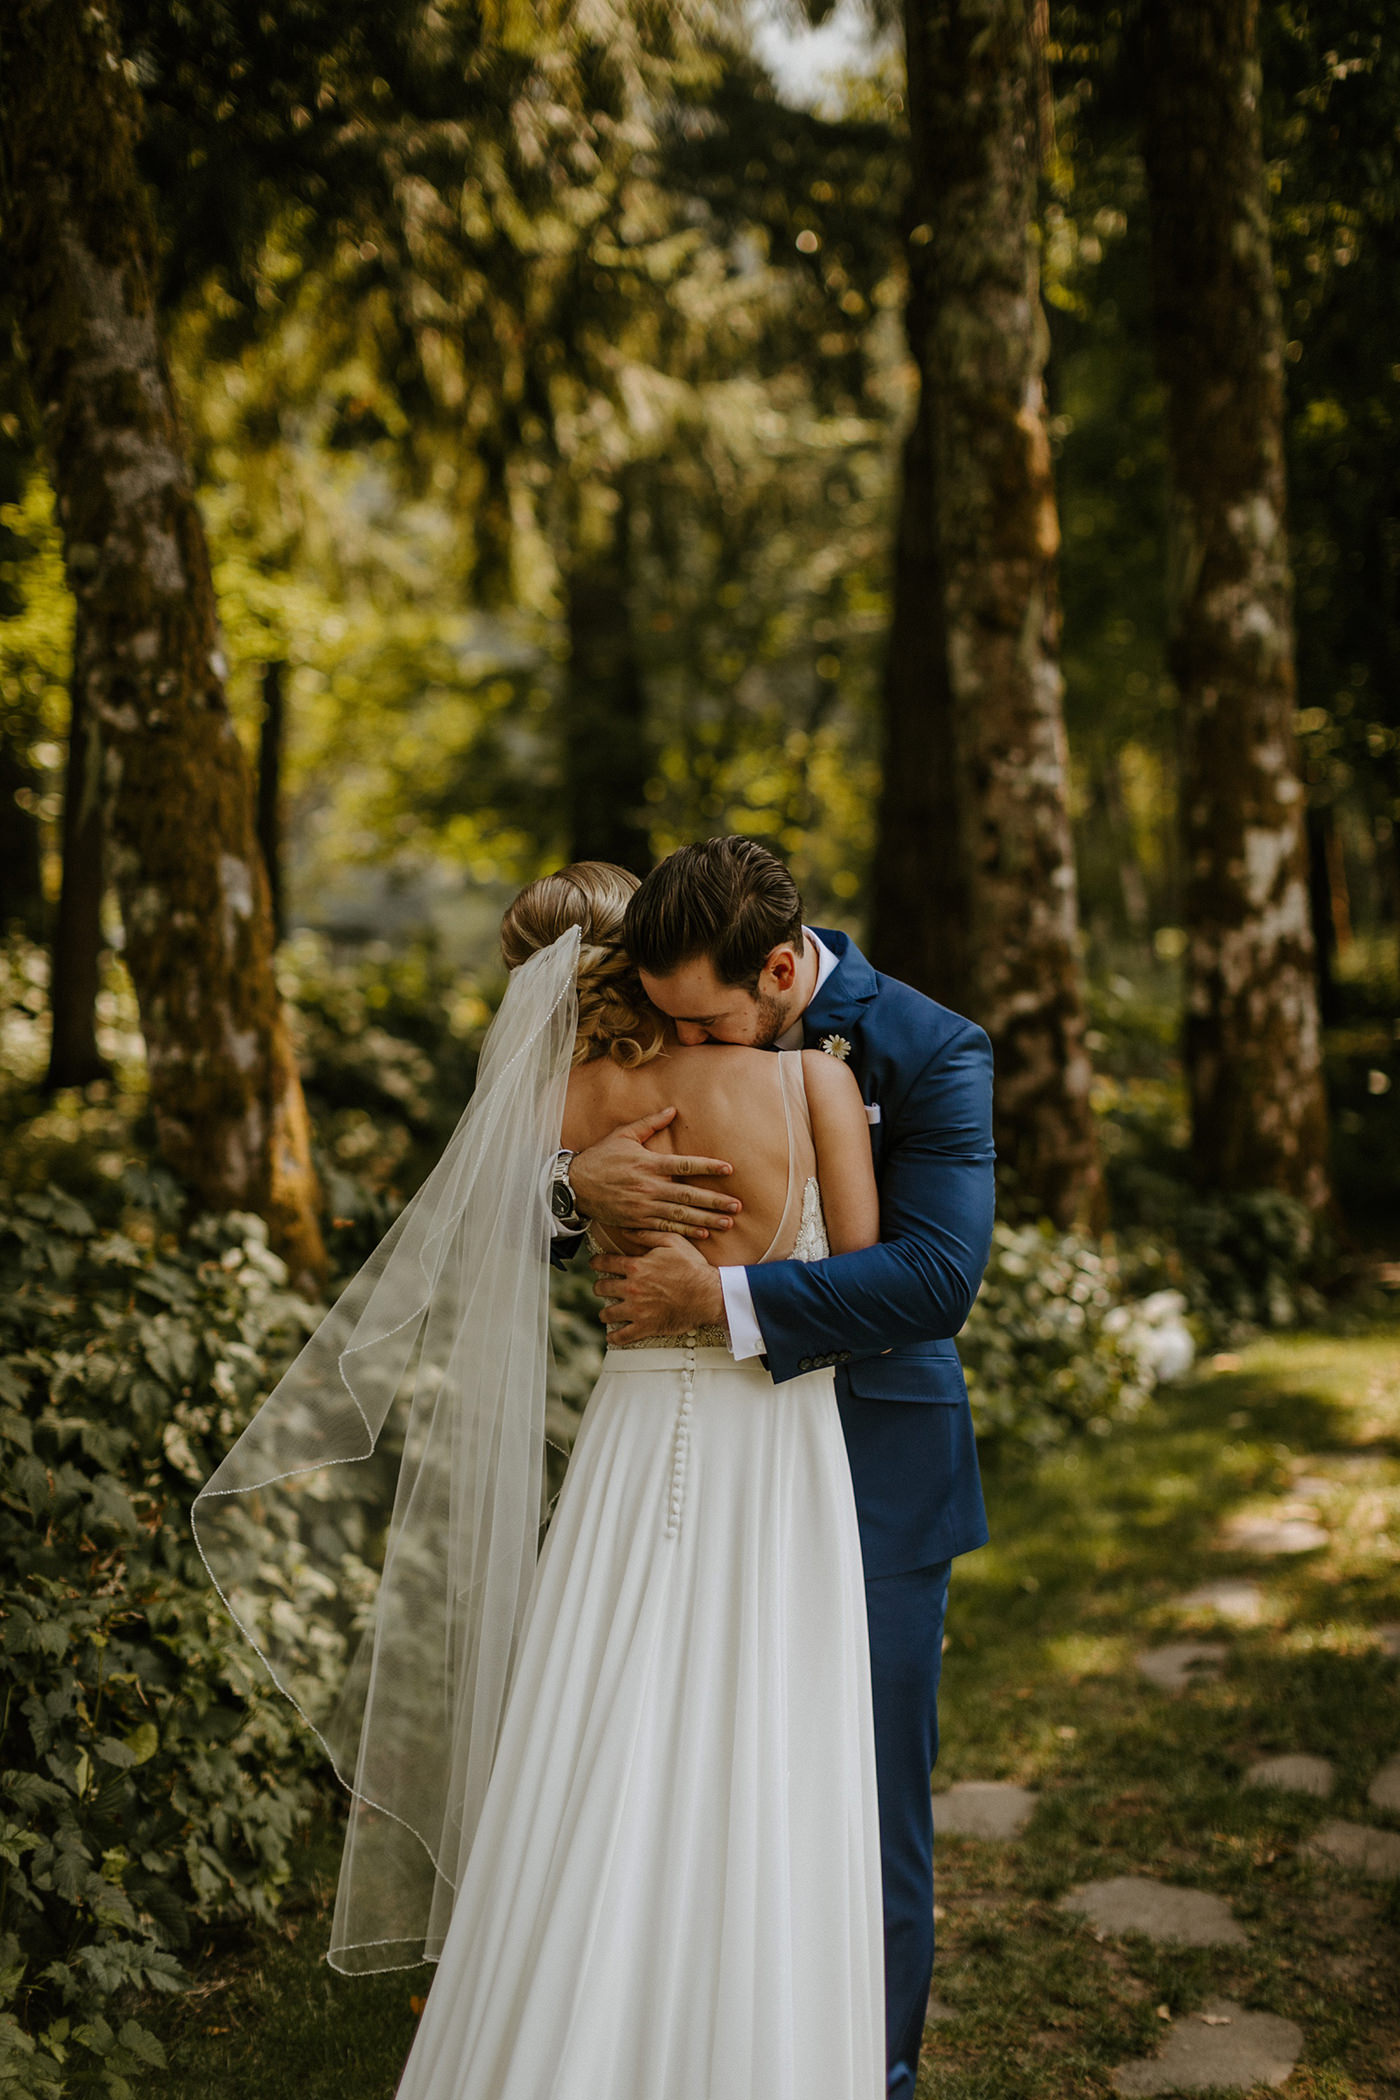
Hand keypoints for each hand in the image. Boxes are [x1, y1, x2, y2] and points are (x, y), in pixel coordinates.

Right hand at [569, 1108, 741, 1241]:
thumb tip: (672, 1110)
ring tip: (727, 1223)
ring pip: (680, 1215)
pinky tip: (701, 1235)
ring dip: (705, 1220)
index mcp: (648, 1163)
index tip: (729, 1170)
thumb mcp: (623, 1135)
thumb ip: (650, 1124)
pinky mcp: (636, 1221)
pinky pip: (664, 1228)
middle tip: (737, 1206)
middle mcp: (648, 1186)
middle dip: (715, 1201)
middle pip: (688, 1195)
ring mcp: (643, 1206)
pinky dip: (684, 1232)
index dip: (708, 1167)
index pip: (684, 1165)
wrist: (574, 1185)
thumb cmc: (600, 1157)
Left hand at [591, 1238, 726, 1344]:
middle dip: (600, 1287)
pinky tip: (612, 1335)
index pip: (605, 1263)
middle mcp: (632, 1288)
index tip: (595, 1264)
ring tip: (607, 1311)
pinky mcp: (646, 1326)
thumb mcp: (672, 1242)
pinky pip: (622, 1336)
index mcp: (636, 1266)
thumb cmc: (693, 1267)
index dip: (597, 1263)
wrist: (709, 1295)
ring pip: (607, 1312)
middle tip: (603, 1288)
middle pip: (601, 1288)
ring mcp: (637, 1309)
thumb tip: (626, 1230)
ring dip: (605, 1311)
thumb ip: (647, 1235)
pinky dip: (614, 1336)